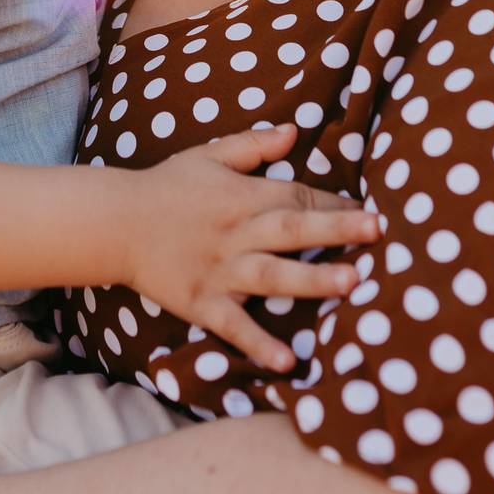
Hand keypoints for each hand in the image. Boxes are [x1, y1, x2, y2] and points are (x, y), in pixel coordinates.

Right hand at [123, 124, 377, 370]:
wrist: (116, 224)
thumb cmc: (168, 186)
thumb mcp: (209, 155)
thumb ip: (253, 144)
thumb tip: (294, 131)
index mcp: (239, 196)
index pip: (295, 197)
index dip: (333, 205)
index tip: (369, 213)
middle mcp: (233, 234)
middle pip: (289, 230)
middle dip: (334, 230)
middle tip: (377, 231)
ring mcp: (218, 271)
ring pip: (269, 275)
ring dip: (309, 280)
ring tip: (350, 284)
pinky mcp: (200, 303)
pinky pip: (233, 325)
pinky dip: (258, 343)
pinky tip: (287, 361)